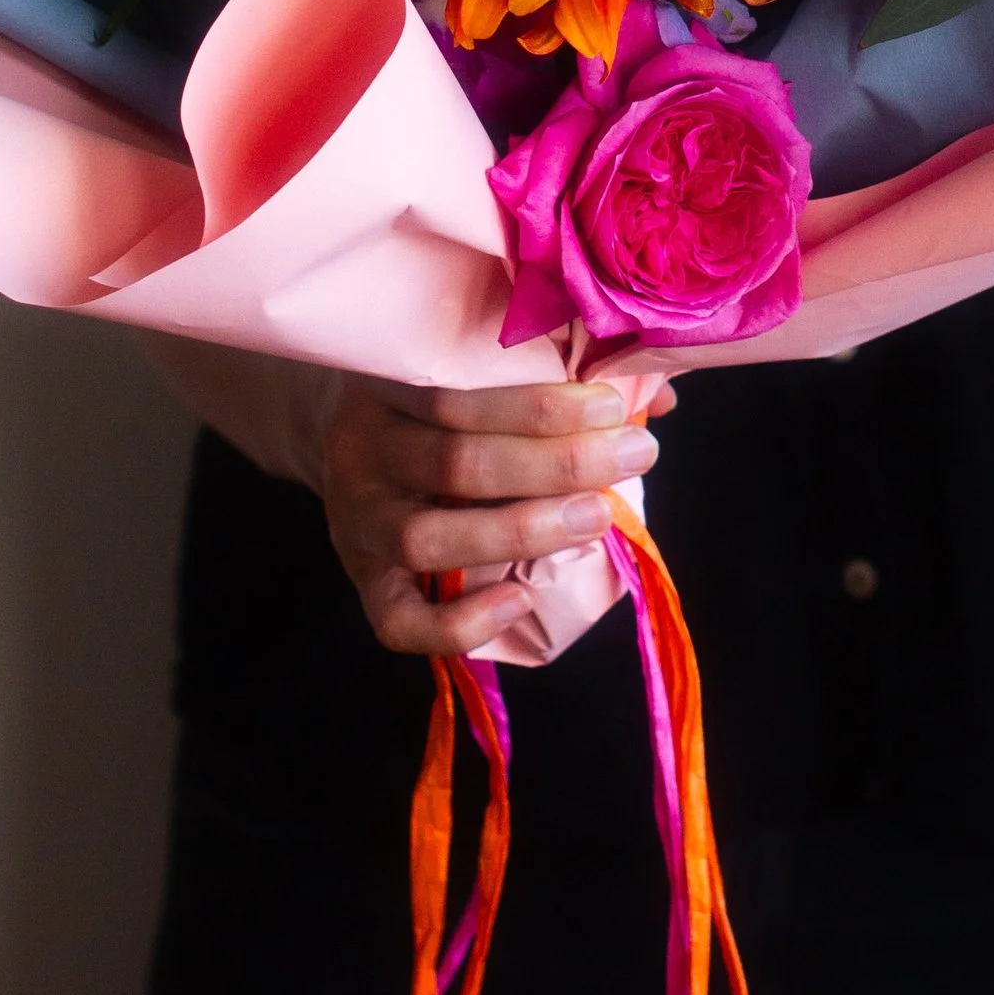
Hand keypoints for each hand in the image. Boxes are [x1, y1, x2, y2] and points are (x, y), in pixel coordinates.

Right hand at [307, 373, 660, 657]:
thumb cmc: (431, 402)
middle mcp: (362, 453)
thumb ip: (550, 374)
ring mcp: (356, 524)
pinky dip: (461, 622)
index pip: (456, 393)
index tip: (612, 407)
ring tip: (597, 517)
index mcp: (384, 386)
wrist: (339, 441)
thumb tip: (654, 397)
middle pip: (456, 463)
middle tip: (632, 456)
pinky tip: (520, 600)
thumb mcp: (466, 371)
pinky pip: (399, 622)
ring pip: (428, 538)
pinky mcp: (363, 583)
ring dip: (521, 531)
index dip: (539, 406)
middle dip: (555, 464)